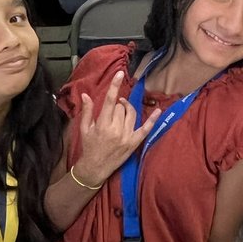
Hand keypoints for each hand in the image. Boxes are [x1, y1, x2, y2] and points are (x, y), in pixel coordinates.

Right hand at [74, 70, 161, 186]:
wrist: (95, 168)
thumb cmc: (89, 147)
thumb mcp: (84, 129)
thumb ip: (87, 111)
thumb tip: (85, 94)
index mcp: (102, 124)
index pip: (109, 101)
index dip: (115, 86)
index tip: (120, 74)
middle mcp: (116, 129)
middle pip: (120, 107)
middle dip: (115, 105)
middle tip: (110, 110)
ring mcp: (127, 136)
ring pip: (131, 113)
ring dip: (126, 109)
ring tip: (121, 110)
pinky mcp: (134, 143)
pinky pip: (146, 129)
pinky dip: (152, 120)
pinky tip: (158, 111)